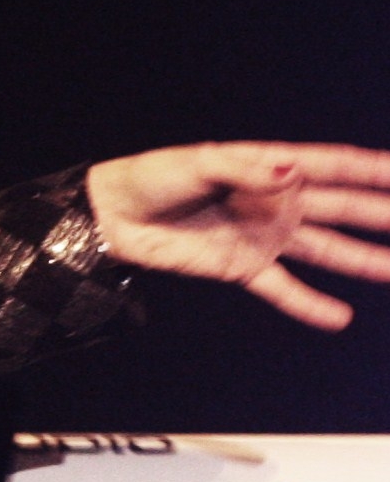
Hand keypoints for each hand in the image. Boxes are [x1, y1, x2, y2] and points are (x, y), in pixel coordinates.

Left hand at [86, 142, 389, 329]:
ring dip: (364, 260)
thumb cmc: (154, 178)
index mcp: (268, 167)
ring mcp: (264, 235)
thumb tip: (290, 172)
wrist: (117, 216)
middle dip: (382, 212)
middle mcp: (276, 201)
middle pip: (342, 207)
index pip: (332, 166)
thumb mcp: (197, 165)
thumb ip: (245, 171)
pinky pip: (285, 288)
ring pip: (326, 249)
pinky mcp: (244, 266)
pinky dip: (310, 304)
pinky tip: (340, 316)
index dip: (372, 168)